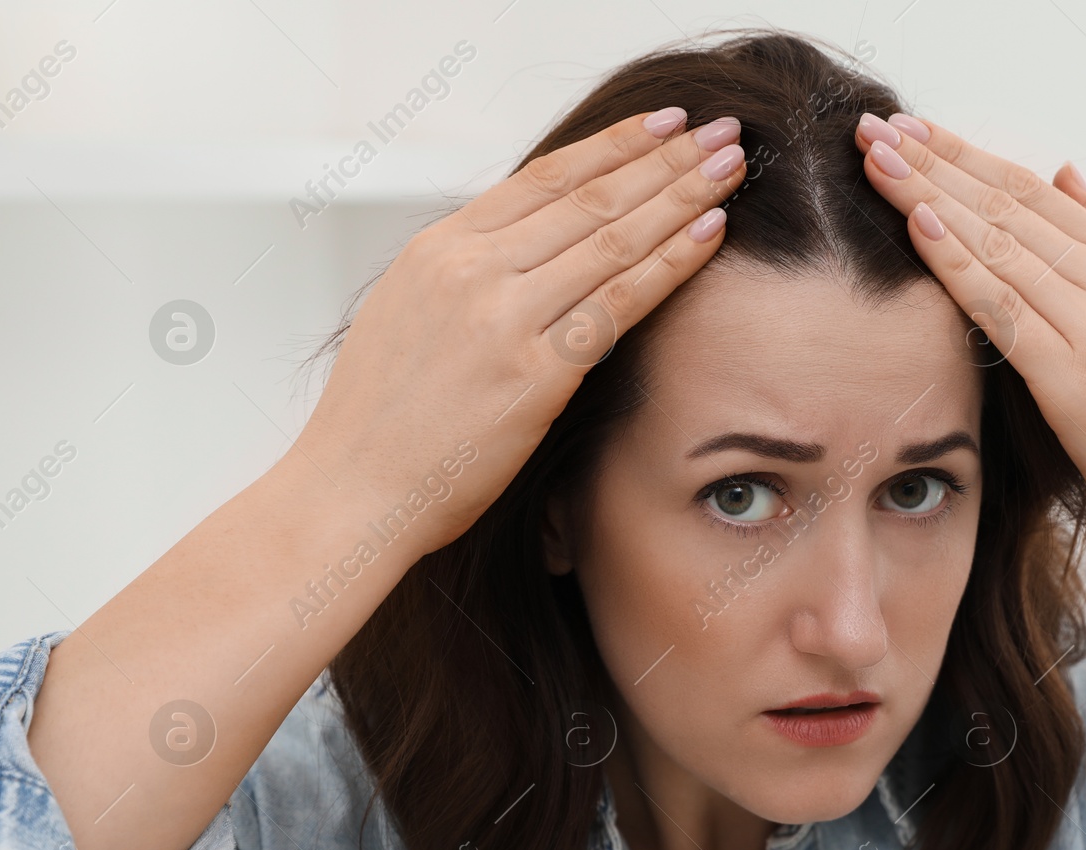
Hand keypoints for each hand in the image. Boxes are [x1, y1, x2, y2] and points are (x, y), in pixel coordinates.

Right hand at [292, 108, 748, 555]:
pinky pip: (620, 303)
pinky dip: (672, 261)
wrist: (352, 489)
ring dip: (682, 195)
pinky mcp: (535, 373)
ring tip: (733, 165)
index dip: (614, 145)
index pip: (544, 177)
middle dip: (666, 158)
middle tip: (723, 130)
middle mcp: (470, 269)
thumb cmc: (380, 420)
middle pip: (590, 196)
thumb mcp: (407, 314)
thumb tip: (524, 248)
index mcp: (438, 249)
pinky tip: (711, 231)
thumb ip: (465, 274)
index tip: (664, 124)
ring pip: (613, 237)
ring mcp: (503, 318)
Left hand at [853, 111, 1085, 553]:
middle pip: (1007, 205)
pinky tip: (920, 225)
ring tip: (878, 161)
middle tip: (874, 129)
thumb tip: (1068, 172)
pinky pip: (1004, 308)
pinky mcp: (1075, 378)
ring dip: (930, 195)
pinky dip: (959, 263)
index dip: (965, 155)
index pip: (1030, 190)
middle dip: (934, 162)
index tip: (912, 127)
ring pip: (1000, 244)